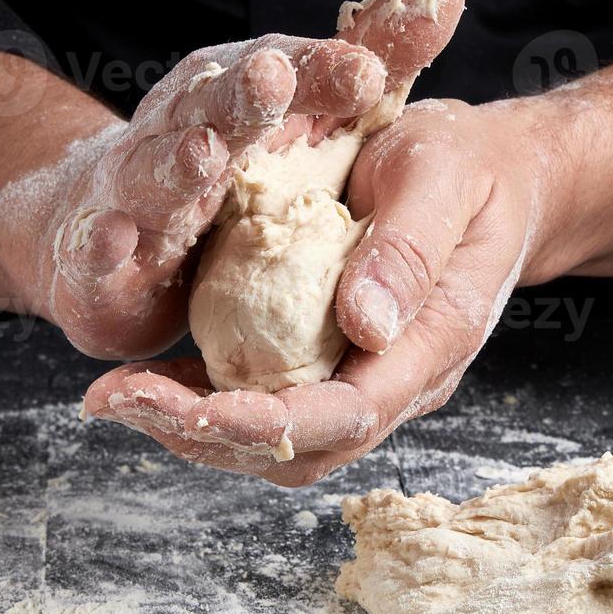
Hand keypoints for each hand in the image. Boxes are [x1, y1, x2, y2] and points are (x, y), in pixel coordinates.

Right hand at [3, 36, 393, 359]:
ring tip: (203, 156)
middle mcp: (185, 127)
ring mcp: (138, 188)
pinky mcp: (105, 252)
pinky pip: (100, 247)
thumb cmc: (222, 162)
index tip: (367, 70)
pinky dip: (104, 243)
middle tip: (272, 79)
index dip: (321, 70)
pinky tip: (114, 240)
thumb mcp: (304, 106)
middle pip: (214, 108)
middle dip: (242, 96)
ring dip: (177, 163)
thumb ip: (370, 55)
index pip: (285, 72)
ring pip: (156, 172)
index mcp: (239, 96)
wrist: (107, 220)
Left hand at [83, 89, 567, 483]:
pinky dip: (209, 402)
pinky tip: (156, 382)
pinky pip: (272, 400)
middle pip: (303, 445)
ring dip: (198, 429)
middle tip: (118, 401)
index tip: (192, 410)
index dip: (268, 422)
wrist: (493, 179)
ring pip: (281, 440)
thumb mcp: (443, 176)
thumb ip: (410, 247)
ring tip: (121, 398)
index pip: (350, 413)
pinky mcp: (336, 358)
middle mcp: (398, 377)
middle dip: (207, 434)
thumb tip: (363, 324)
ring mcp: (367, 374)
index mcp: (433, 340)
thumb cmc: (471, 168)